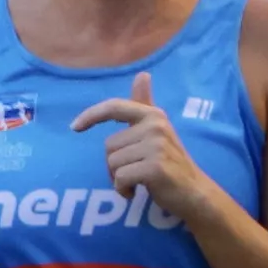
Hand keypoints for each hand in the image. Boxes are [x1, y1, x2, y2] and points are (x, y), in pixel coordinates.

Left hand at [77, 73, 217, 225]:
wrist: (193, 192)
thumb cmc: (170, 162)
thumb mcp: (157, 131)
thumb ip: (145, 105)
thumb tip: (143, 74)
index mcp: (153, 115)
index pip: (115, 107)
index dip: (91, 115)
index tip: (74, 127)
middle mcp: (155, 126)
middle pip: (109, 145)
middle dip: (114, 164)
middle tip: (134, 171)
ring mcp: (156, 146)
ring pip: (112, 163)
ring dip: (118, 178)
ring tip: (138, 181)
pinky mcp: (154, 168)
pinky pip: (120, 178)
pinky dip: (122, 189)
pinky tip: (135, 192)